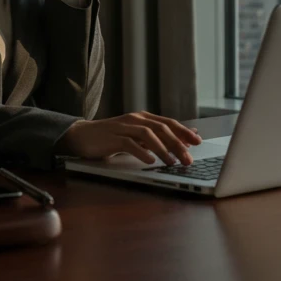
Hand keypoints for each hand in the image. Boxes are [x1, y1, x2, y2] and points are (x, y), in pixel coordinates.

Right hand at [54, 112, 202, 165]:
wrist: (81, 136)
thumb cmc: (111, 138)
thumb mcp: (136, 136)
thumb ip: (157, 136)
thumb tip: (184, 138)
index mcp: (142, 118)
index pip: (168, 122)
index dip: (184, 131)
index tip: (198, 142)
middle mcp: (135, 119)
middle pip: (161, 128)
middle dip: (177, 144)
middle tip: (188, 159)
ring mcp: (123, 127)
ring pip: (147, 134)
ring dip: (162, 149)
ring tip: (172, 162)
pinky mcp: (112, 138)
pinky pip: (129, 144)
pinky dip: (141, 152)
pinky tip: (150, 161)